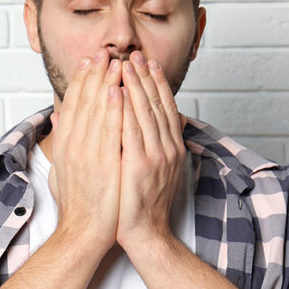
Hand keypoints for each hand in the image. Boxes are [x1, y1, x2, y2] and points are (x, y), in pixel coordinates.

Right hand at [48, 49, 122, 255]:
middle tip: (104, 51)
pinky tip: (120, 91)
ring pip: (98, 111)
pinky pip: (111, 131)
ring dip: (107, 84)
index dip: (81, 81)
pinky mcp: (104, 165)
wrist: (83, 233)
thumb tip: (56, 118)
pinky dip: (115, 109)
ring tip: (115, 62)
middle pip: (85, 103)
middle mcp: (73, 147)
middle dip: (95, 75)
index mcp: (64, 146)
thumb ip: (59, 142)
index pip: (73, 105)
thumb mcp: (61, 170)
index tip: (89, 62)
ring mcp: (87, 155)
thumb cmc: (77, 205)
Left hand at [116, 51, 186, 249]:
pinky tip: (117, 92)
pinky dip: (125, 110)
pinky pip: (131, 131)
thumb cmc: (142, 204)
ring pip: (145, 112)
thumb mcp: (154, 170)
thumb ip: (151, 145)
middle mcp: (168, 148)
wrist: (146, 235)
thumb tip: (148, 126)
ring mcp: (156, 156)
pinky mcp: (140, 166)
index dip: (156, 83)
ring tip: (124, 64)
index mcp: (171, 148)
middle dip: (144, 76)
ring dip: (134, 85)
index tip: (147, 63)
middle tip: (134, 54)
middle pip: (156, 104)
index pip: (164, 107)